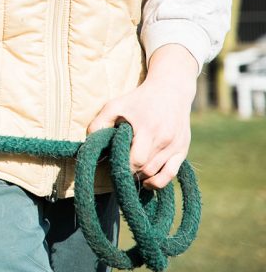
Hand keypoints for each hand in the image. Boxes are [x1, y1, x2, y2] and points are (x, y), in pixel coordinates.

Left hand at [87, 44, 199, 189]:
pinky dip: (158, 181)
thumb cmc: (139, 99)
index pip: (136, 160)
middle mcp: (164, 140)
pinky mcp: (182, 150)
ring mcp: (176, 146)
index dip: (122, 166)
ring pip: (157, 174)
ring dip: (141, 177)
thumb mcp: (115, 105)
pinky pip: (171, 174)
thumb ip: (100, 123)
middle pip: (146, 169)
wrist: (171, 90)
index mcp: (148, 129)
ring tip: (129, 172)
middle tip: (118, 168)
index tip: (113, 163)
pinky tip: (146, 180)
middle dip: (130, 172)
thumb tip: (90, 143)